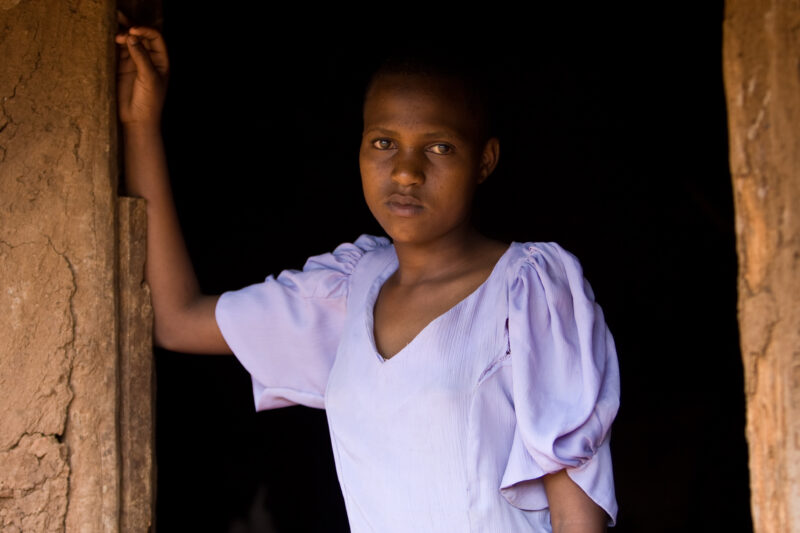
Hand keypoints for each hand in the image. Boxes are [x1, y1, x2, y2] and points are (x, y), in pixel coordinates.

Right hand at [115, 13, 168, 127]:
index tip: (132, 31)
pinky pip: (116, 50)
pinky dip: (112, 42)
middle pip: (140, 35)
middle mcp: (148, 58)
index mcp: (161, 60)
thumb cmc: (149, 102)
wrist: (137, 120)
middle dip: (131, 26)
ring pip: (127, 40)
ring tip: (112, 31)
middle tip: (118, 18)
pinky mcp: (120, 67)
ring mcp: (134, 61)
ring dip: (120, 33)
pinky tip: (107, 38)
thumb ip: (141, 57)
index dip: (144, 30)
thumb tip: (131, 36)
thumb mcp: (148, 78)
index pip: (155, 37)